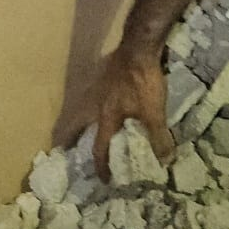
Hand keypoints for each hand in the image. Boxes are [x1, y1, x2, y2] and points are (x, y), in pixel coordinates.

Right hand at [56, 49, 174, 182]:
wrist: (137, 48)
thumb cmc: (142, 82)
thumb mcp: (154, 112)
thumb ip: (158, 137)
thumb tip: (165, 162)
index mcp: (106, 118)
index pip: (99, 147)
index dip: (101, 165)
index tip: (103, 180)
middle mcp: (94, 106)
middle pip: (74, 125)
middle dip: (68, 139)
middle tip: (63, 150)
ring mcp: (94, 90)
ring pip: (79, 110)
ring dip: (75, 122)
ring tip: (74, 130)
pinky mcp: (100, 78)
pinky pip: (88, 98)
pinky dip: (86, 106)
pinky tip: (94, 105)